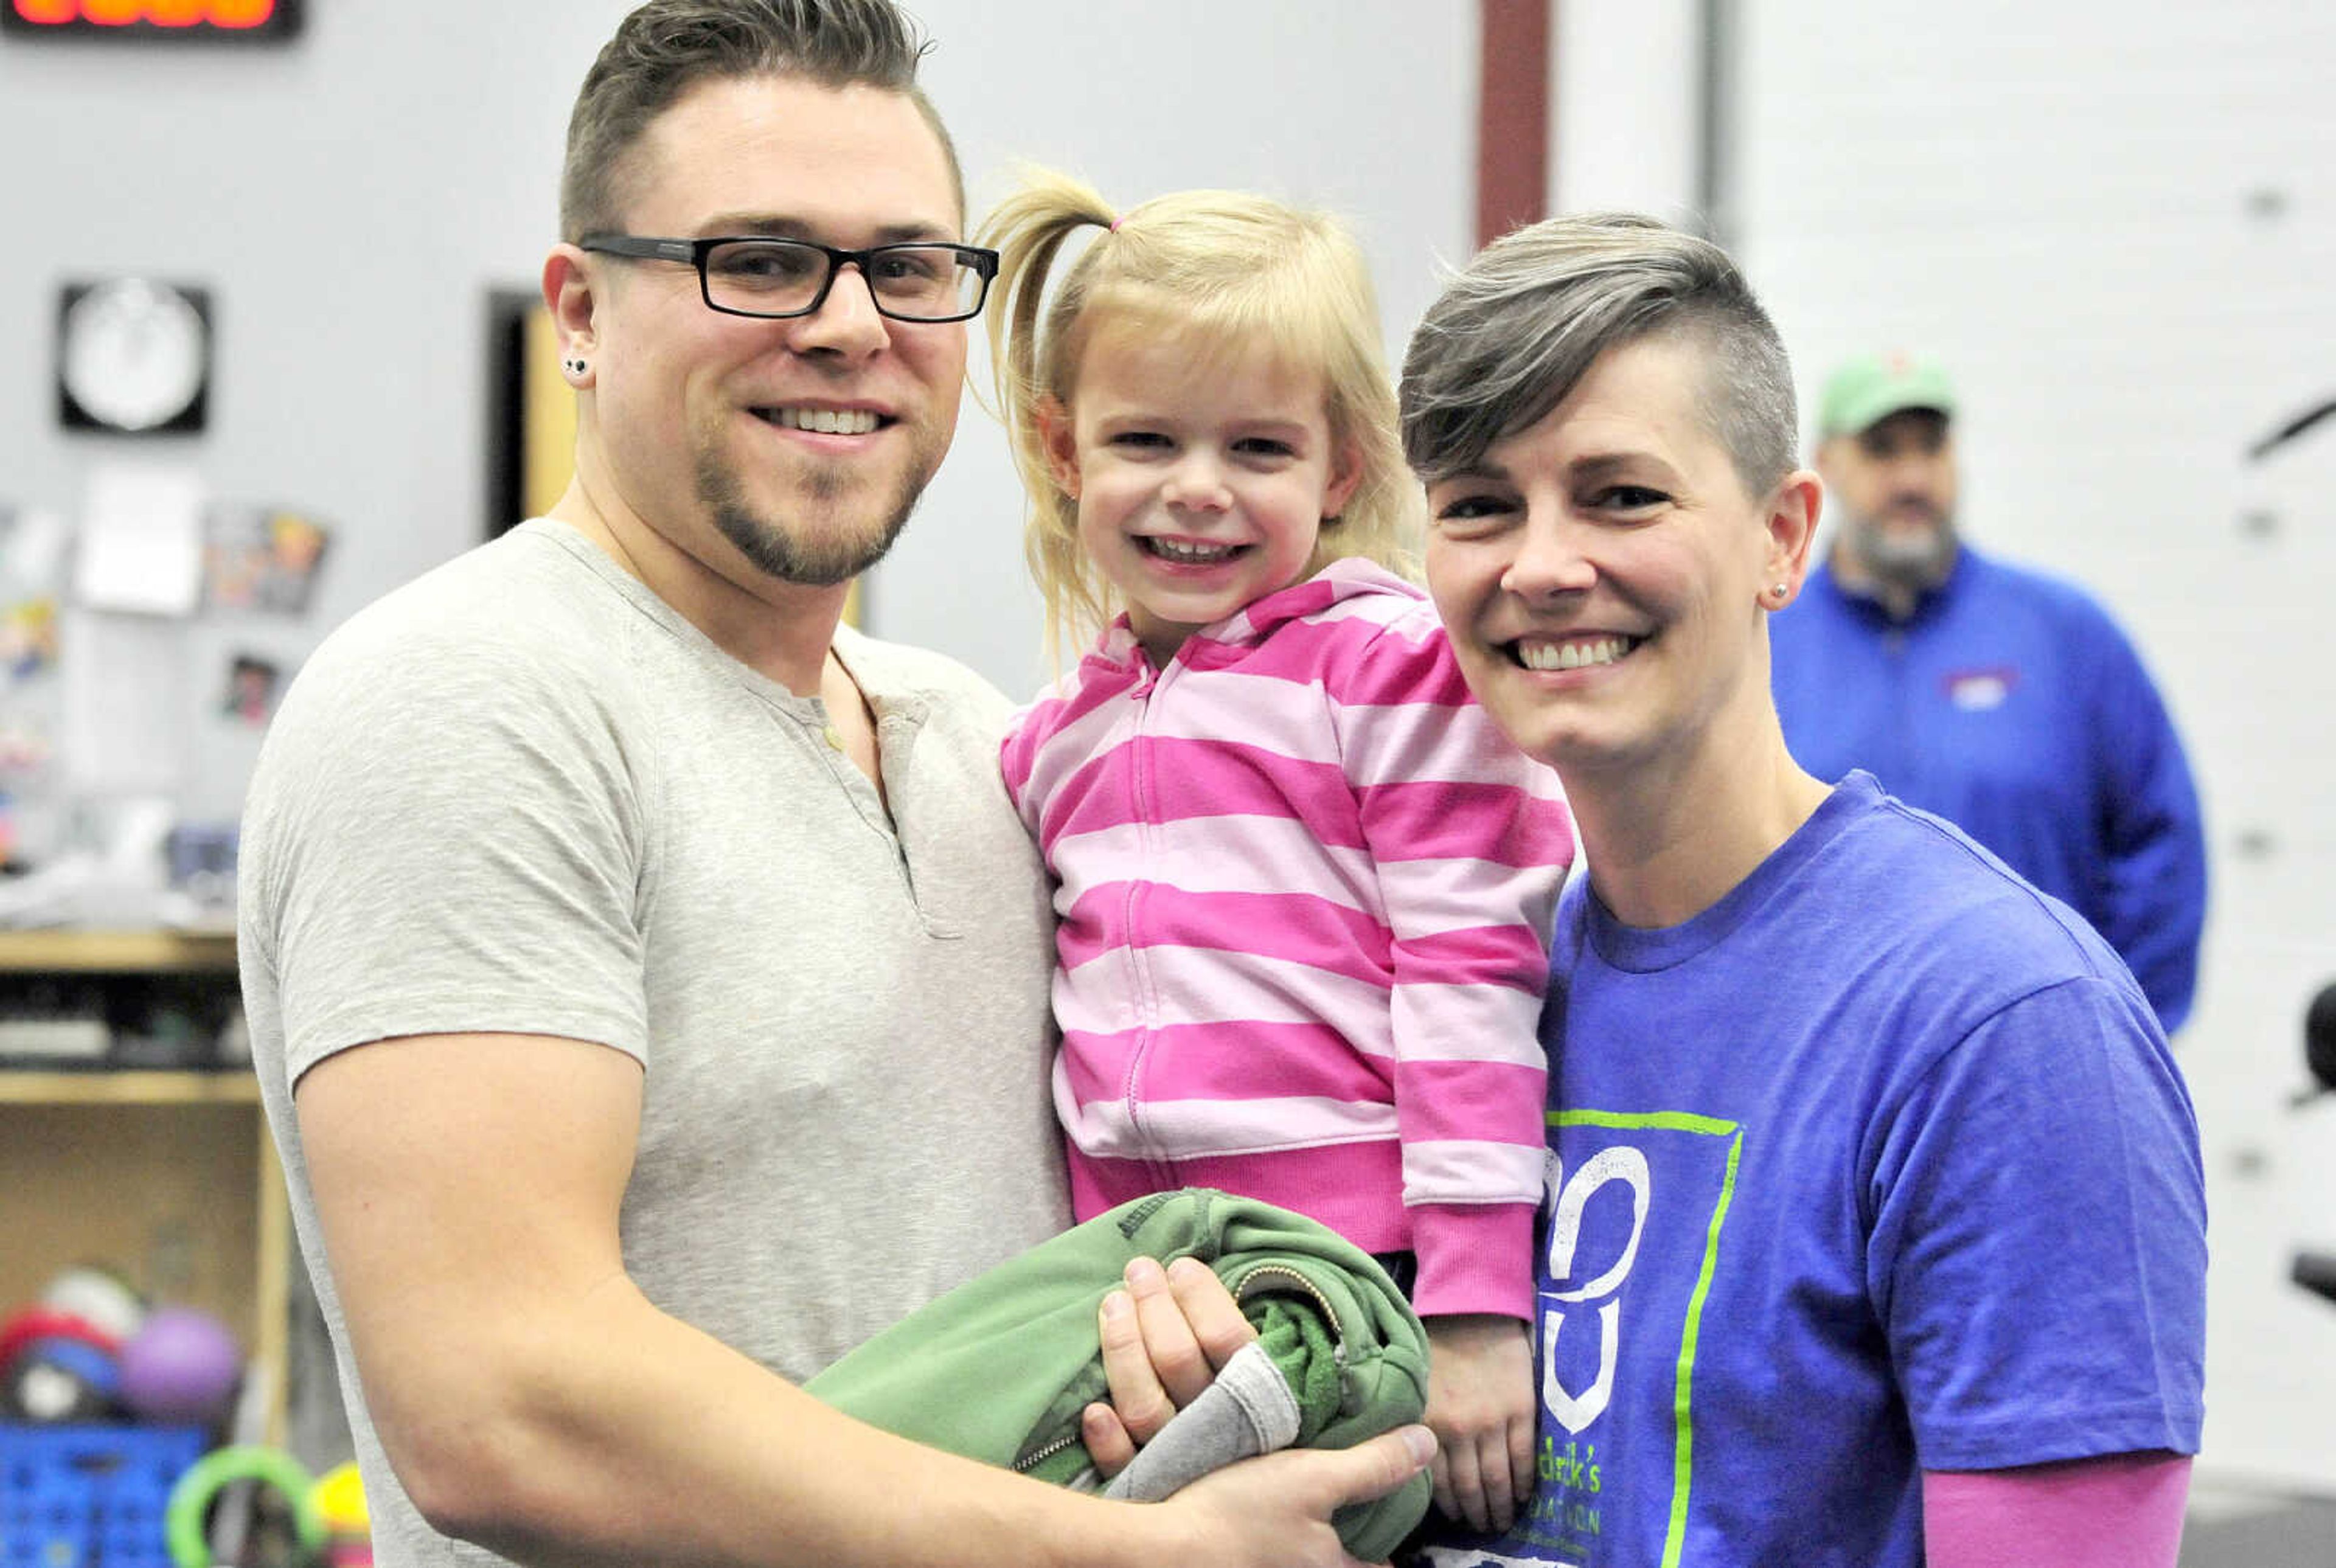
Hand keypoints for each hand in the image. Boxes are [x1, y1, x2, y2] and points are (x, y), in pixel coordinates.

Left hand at [1082, 1255, 1258, 1475]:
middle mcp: (1221, 1427)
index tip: (1179, 1266)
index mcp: (1257, 1391)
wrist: (1255, 1493)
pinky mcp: (1151, 1486)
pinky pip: (1126, 1467)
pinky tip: (1093, 1410)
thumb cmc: (1242, 1396)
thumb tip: (1184, 1270)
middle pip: (1178, 1359)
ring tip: (1113, 1302)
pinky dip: (1108, 1441)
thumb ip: (1229, 1325)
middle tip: (1139, 1270)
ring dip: (1123, 1348)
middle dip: (1153, 1306)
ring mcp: (1184, 1459)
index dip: (1199, 1296)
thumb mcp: (1256, 1362)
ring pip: (1145, 1405)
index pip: (1225, 1337)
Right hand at [1150, 1425, 1437, 1567]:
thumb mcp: (1313, 1478)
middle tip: (1345, 1504)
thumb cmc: (1240, 1515)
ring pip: (1301, 1557)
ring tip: (1299, 1499)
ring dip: (1305, 1536)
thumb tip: (1428, 1445)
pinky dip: (1273, 1535)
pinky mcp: (1233, 1564)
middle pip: (1339, 1562)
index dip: (1388, 1552)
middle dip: (1346, 1540)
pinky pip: (1267, 1553)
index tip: (1393, 1527)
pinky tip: (1259, 1509)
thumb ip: (1373, 1465)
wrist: (1158, 1548)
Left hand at [1423, 1313, 1536, 1533]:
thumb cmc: (1439, 1345)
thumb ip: (1422, 1427)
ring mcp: (1492, 1421)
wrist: (1473, 1307)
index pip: (1439, 1483)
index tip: (1459, 1519)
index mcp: (1428, 1423)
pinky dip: (1525, 1482)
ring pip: (1498, 1479)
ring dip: (1502, 1506)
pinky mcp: (1521, 1410)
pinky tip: (1525, 1495)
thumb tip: (1422, 1465)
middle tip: (1484, 1527)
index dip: (1451, 1507)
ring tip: (1503, 1519)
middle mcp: (1459, 1429)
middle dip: (1478, 1514)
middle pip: (1471, 1487)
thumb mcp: (1417, 1389)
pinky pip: (1524, 1458)